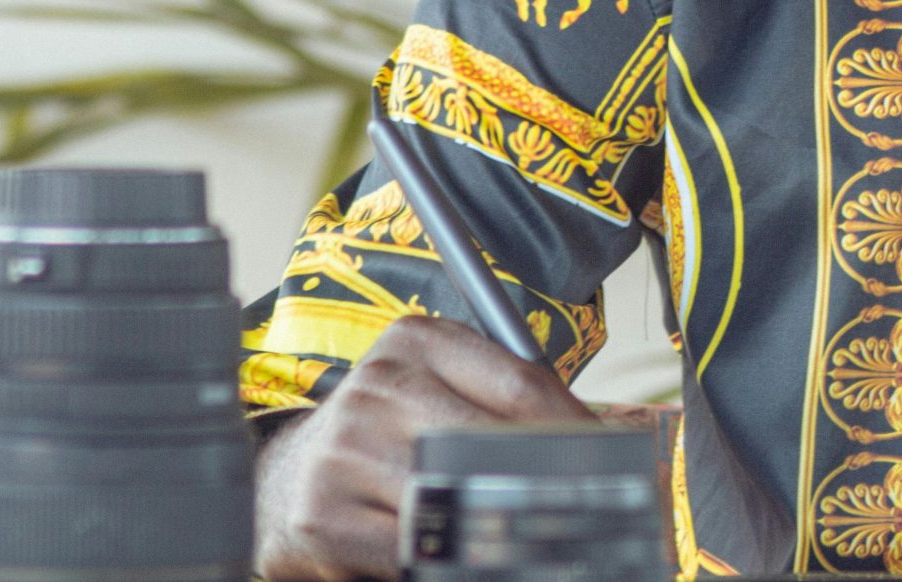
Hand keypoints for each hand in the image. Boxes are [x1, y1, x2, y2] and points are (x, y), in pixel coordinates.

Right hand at [255, 315, 594, 580]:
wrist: (285, 480)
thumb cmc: (385, 433)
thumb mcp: (437, 391)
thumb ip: (503, 404)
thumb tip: (594, 443)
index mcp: (416, 341)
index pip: (522, 385)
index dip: (577, 430)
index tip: (616, 459)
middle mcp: (377, 386)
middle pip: (494, 444)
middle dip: (547, 482)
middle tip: (586, 508)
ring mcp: (345, 451)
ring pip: (457, 501)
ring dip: (501, 528)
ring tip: (531, 537)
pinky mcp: (323, 517)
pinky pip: (413, 551)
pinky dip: (450, 561)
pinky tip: (467, 557)